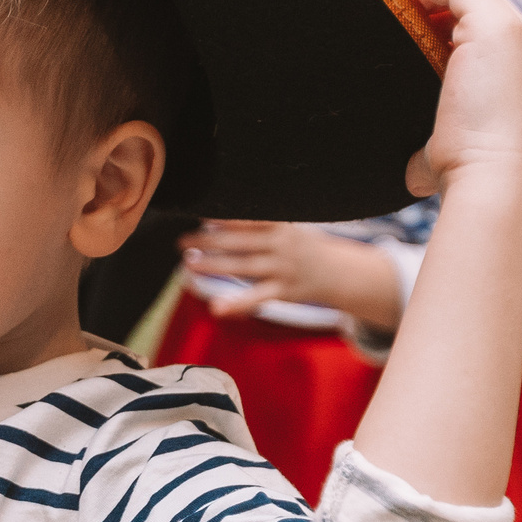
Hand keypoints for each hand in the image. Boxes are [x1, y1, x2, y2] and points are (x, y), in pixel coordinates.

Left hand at [181, 221, 400, 326]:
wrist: (339, 272)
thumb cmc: (302, 247)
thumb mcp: (287, 228)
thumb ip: (259, 224)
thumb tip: (219, 217)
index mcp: (280, 225)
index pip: (247, 218)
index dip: (223, 217)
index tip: (199, 214)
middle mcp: (281, 245)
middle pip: (238, 241)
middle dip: (208, 241)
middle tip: (181, 241)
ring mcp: (282, 268)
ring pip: (242, 267)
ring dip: (214, 265)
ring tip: (189, 263)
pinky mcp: (284, 291)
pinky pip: (256, 298)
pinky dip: (236, 303)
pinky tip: (215, 307)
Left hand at [401, 0, 521, 199]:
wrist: (490, 177)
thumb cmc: (468, 171)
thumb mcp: (452, 150)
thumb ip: (435, 149)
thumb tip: (415, 174)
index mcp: (520, 67)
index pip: (481, 26)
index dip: (441, 22)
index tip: (404, 31)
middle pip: (474, 3)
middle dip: (432, 4)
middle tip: (390, 13)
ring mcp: (512, 32)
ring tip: (390, 4)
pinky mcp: (493, 26)